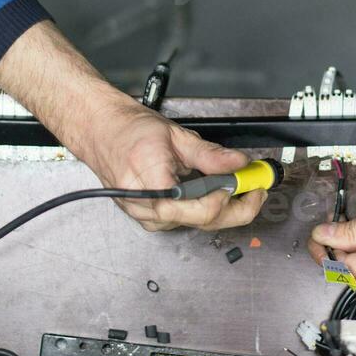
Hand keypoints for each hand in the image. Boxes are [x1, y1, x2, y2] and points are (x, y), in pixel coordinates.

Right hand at [81, 95, 267, 231]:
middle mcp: (146, 206)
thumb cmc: (130, 131)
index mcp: (152, 182)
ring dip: (219, 207)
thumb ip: (209, 154)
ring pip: (194, 223)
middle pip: (200, 221)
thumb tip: (238, 164)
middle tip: (255, 188)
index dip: (226, 199)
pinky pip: (183, 219)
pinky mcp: (148, 218)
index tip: (244, 184)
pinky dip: (203, 206)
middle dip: (234, 208)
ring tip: (233, 186)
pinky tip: (210, 192)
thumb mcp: (175, 136)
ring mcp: (146, 216)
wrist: (101, 132)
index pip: (196, 208)